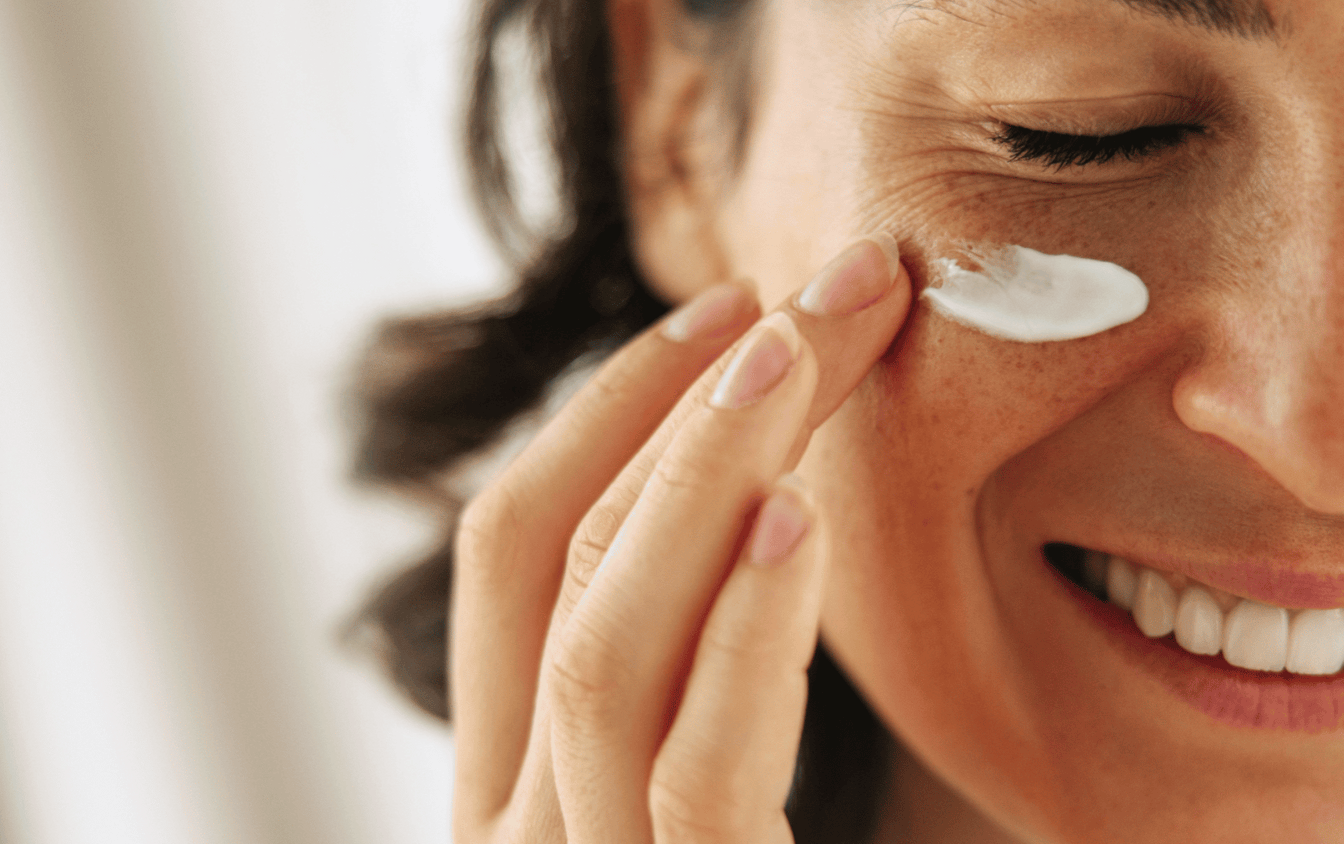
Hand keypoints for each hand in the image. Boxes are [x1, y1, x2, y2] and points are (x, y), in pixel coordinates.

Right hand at [450, 234, 910, 843]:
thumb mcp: (711, 767)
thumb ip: (697, 664)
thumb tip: (765, 472)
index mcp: (511, 774)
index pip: (516, 551)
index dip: (609, 406)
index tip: (736, 305)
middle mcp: (516, 823)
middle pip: (567, 565)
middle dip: (687, 402)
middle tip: (832, 286)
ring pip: (600, 652)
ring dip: (701, 480)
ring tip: (801, 352)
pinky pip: (695, 774)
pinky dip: (741, 638)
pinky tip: (796, 517)